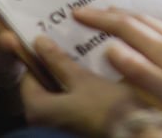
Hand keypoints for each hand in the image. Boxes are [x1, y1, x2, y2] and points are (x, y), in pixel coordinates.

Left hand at [20, 36, 147, 136]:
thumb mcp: (82, 79)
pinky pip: (68, 91)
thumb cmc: (105, 107)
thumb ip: (59, 60)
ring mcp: (60, 117)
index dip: (36, 53)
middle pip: (43, 78)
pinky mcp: (75, 116)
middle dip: (53, 58)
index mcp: (36, 108)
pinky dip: (75, 77)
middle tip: (62, 35)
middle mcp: (43, 116)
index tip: (46, 33)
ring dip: (66, 66)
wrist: (133, 131)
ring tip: (76, 43)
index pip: (27, 74)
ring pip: (57, 84)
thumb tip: (38, 41)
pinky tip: (87, 60)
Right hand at [73, 7, 161, 137]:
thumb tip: (110, 48)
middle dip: (113, 14)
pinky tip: (161, 38)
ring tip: (119, 18)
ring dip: (134, 19)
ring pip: (158, 25)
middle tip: (91, 11)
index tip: (78, 12)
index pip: (128, 27)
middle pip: (142, 21)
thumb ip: (143, 71)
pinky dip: (154, 30)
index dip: (101, 19)